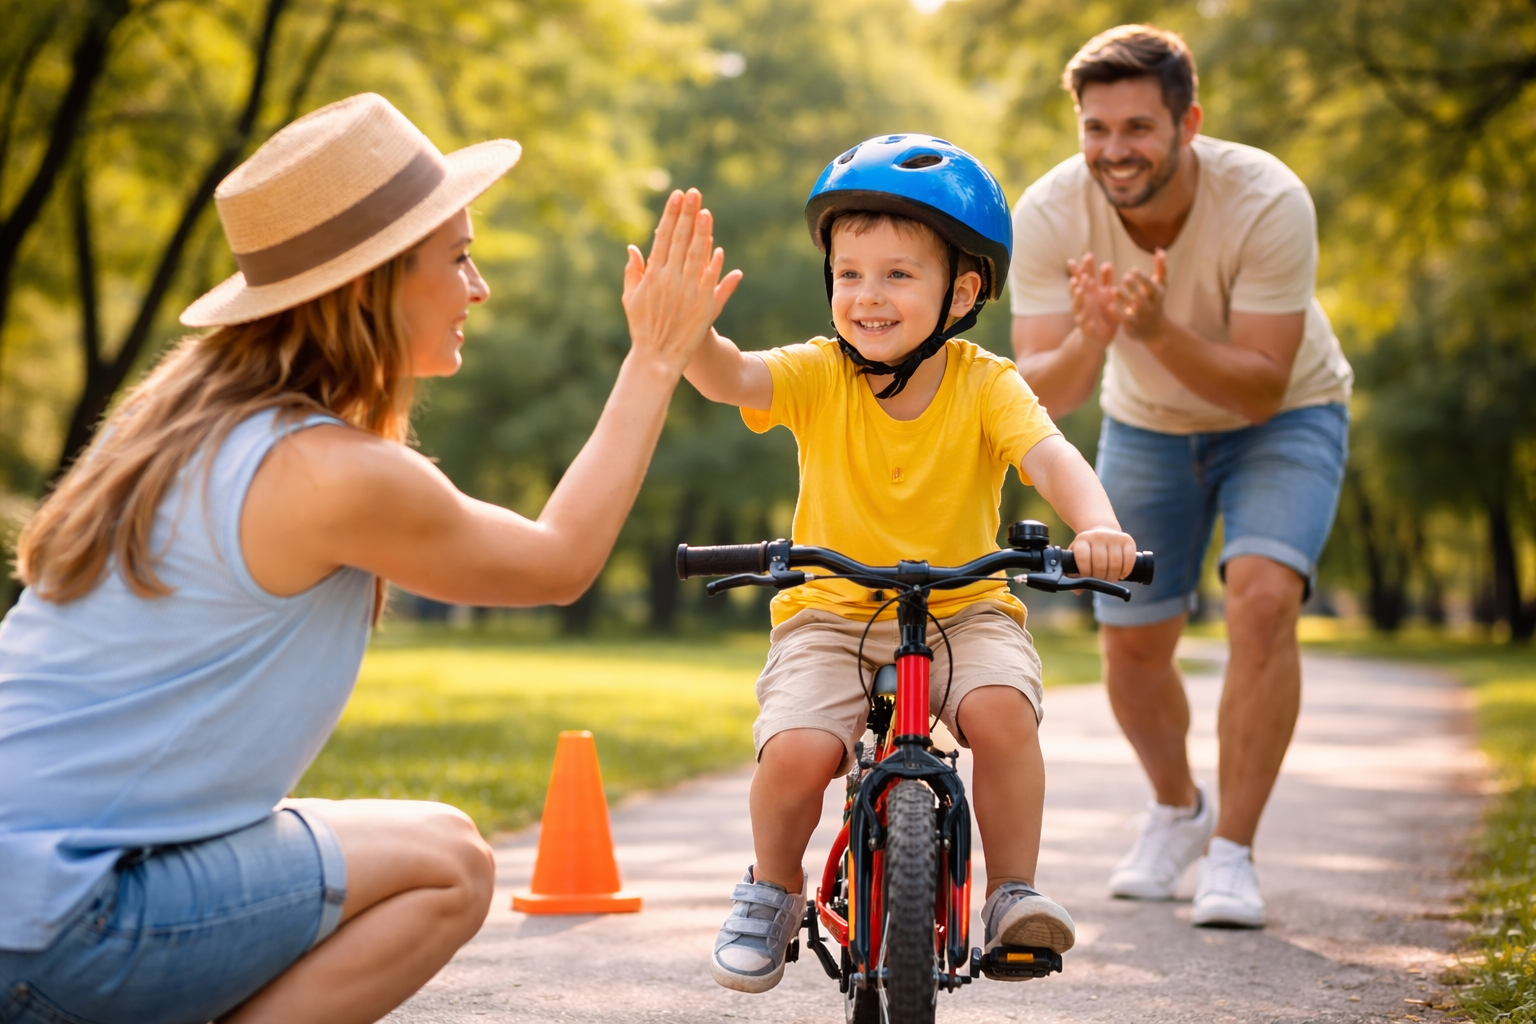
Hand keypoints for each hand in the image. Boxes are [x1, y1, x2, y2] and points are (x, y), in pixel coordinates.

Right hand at [621, 189, 742, 375]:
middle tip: (694, 193)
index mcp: (652, 275)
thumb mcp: (630, 298)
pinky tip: (718, 248)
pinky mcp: (702, 306)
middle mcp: (669, 280)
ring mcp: (687, 292)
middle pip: (681, 240)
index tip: (677, 196)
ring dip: (702, 232)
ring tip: (706, 211)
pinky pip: (710, 281)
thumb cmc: (642, 327)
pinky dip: (714, 265)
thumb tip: (632, 248)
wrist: (657, 357)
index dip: (671, 215)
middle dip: (687, 215)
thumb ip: (632, 272)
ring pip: (697, 255)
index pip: (663, 237)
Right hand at [1067, 252, 1120, 346]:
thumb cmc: (1103, 313)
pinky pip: (1085, 325)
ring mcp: (1082, 314)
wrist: (1099, 336)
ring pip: (1077, 305)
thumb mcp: (1106, 295)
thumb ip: (1106, 280)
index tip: (1087, 256)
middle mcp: (1083, 302)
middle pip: (1078, 288)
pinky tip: (1086, 319)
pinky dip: (1085, 322)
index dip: (1085, 267)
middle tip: (1080, 267)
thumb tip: (1106, 263)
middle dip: (1078, 279)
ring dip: (1077, 297)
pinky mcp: (1086, 329)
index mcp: (1089, 292)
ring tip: (1078, 289)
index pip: (1084, 277)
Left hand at [1068, 525, 1137, 581]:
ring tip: (1110, 578)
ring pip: (1115, 564)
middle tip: (1101, 581)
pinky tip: (1121, 574)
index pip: (1083, 559)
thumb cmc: (1088, 550)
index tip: (1087, 577)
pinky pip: (1129, 559)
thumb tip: (1079, 591)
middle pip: (1100, 564)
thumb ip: (1074, 574)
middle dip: (1101, 578)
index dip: (1085, 572)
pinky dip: (1126, 571)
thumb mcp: (1076, 558)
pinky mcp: (1127, 539)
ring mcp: (1113, 536)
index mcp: (1082, 540)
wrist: (1102, 531)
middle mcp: (1097, 536)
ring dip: (1113, 577)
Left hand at [1117, 249, 1167, 340]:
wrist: (1155, 329)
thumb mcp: (1160, 286)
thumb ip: (1160, 268)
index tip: (1133, 270)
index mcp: (1157, 295)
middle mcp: (1151, 306)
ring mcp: (1142, 317)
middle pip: (1144, 297)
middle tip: (1125, 277)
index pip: (1152, 286)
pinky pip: (1124, 320)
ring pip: (1134, 309)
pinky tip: (1109, 305)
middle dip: (1135, 287)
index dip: (1143, 278)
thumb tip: (1159, 250)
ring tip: (1114, 289)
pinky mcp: (1132, 326)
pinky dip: (1117, 313)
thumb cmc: (1155, 301)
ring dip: (1124, 299)